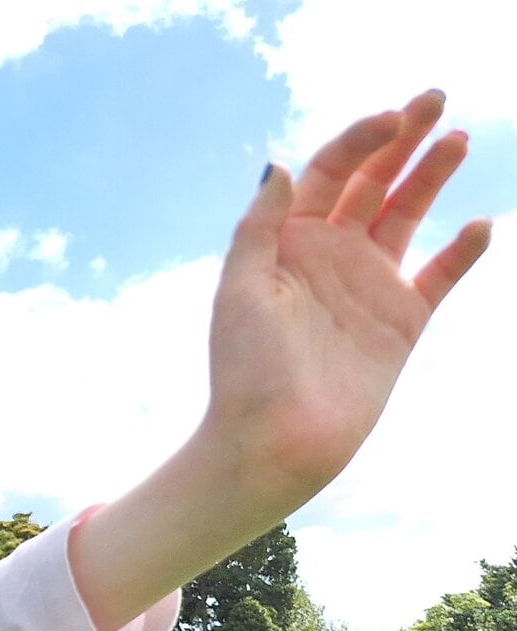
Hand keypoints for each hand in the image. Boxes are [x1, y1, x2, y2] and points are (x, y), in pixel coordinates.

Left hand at [204, 90, 489, 515]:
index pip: (328, 173)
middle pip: (371, 182)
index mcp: (286, 244)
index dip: (360, 140)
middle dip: (402, 139)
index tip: (392, 119)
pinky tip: (481, 226)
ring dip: (432, 176)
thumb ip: (260, 228)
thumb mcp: (240, 291)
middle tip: (436, 99)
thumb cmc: (246, 372)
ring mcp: (367, 287)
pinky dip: (463, 252)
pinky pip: (439, 277)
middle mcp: (328, 257)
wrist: (274, 442)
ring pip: (407, 215)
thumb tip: (278, 165)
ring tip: (458, 139)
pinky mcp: (400, 323)